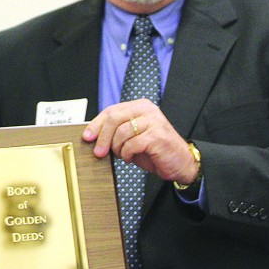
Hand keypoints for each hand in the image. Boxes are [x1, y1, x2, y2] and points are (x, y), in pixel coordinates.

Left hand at [82, 99, 197, 184]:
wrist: (181, 163)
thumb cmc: (155, 150)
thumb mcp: (133, 137)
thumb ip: (117, 132)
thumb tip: (93, 136)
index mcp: (140, 106)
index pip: (111, 111)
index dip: (96, 124)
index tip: (87, 137)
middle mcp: (147, 110)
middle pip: (114, 119)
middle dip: (102, 137)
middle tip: (98, 152)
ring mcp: (154, 121)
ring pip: (121, 133)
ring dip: (118, 149)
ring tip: (124, 155)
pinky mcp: (157, 136)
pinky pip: (132, 144)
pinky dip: (128, 154)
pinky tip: (132, 158)